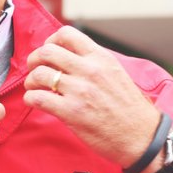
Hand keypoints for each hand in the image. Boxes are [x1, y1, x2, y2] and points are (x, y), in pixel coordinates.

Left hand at [23, 26, 161, 170]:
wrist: (142, 137)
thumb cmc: (130, 108)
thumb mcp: (116, 73)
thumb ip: (93, 62)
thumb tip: (68, 55)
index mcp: (100, 58)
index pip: (66, 34)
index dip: (50, 41)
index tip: (48, 53)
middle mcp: (89, 70)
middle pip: (47, 52)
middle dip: (34, 60)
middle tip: (34, 70)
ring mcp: (80, 91)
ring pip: (39, 74)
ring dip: (31, 80)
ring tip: (34, 88)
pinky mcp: (71, 112)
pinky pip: (38, 98)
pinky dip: (30, 99)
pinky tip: (35, 102)